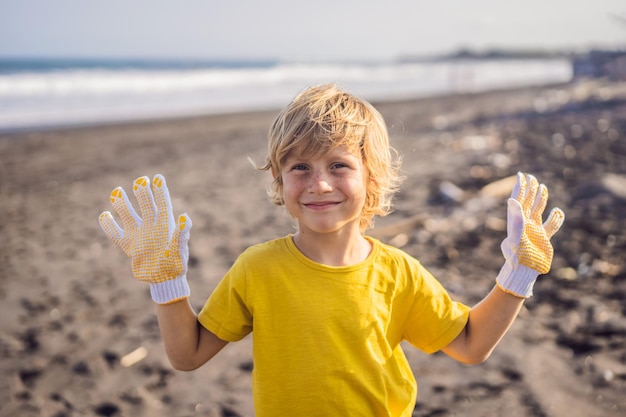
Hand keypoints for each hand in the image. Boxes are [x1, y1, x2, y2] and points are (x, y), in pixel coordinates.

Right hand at [98, 174, 191, 303]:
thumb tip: (186, 217)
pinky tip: (104, 215)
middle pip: (145, 206)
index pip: (162, 204)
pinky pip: (116, 234)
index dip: (160, 191)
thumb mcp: (180, 250)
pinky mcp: (130, 246)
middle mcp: (152, 227)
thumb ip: (181, 234)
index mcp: (166, 226)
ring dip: (123, 204)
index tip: (157, 178)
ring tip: (117, 191)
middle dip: (142, 193)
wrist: (164, 281)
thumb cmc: (176, 265)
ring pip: (129, 216)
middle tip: (139, 180)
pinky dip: (109, 225)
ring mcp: (139, 236)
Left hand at [496, 172, 564, 297]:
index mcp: (517, 221)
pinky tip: (558, 211)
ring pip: (538, 210)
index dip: (520, 187)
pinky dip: (555, 218)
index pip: (519, 200)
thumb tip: (511, 200)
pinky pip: (551, 226)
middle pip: (528, 202)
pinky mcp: (543, 239)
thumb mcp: (516, 237)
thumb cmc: (517, 256)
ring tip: (542, 187)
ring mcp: (535, 230)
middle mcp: (525, 224)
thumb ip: (516, 219)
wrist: (524, 271)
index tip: (521, 175)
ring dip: (540, 199)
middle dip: (529, 189)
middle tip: (531, 177)